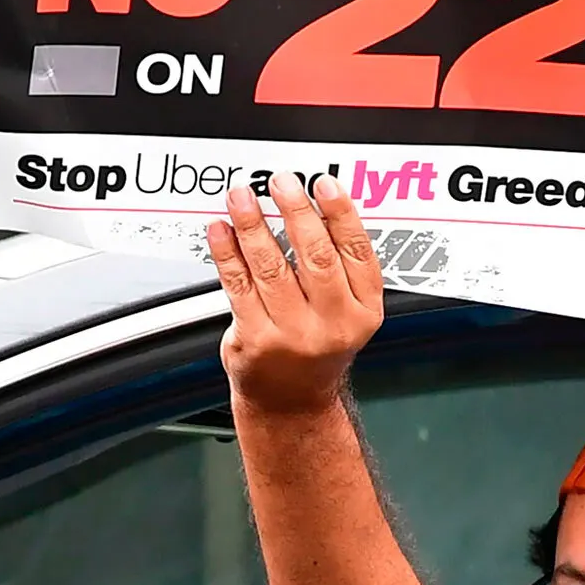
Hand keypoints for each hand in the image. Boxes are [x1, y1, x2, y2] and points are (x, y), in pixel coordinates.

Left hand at [207, 174, 384, 415]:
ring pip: (271, 268)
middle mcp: (332, 324)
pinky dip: (227, 253)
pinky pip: (238, 286)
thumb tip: (315, 208)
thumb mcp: (348, 314)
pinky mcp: (256, 340)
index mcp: (363, 311)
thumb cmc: (317, 349)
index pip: (357, 252)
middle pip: (315, 257)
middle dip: (296, 212)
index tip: (324, 184)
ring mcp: (293, 335)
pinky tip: (221, 231)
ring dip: (253, 225)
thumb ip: (341, 269)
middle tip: (282, 183)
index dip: (341, 213)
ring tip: (243, 197)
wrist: (291, 402)